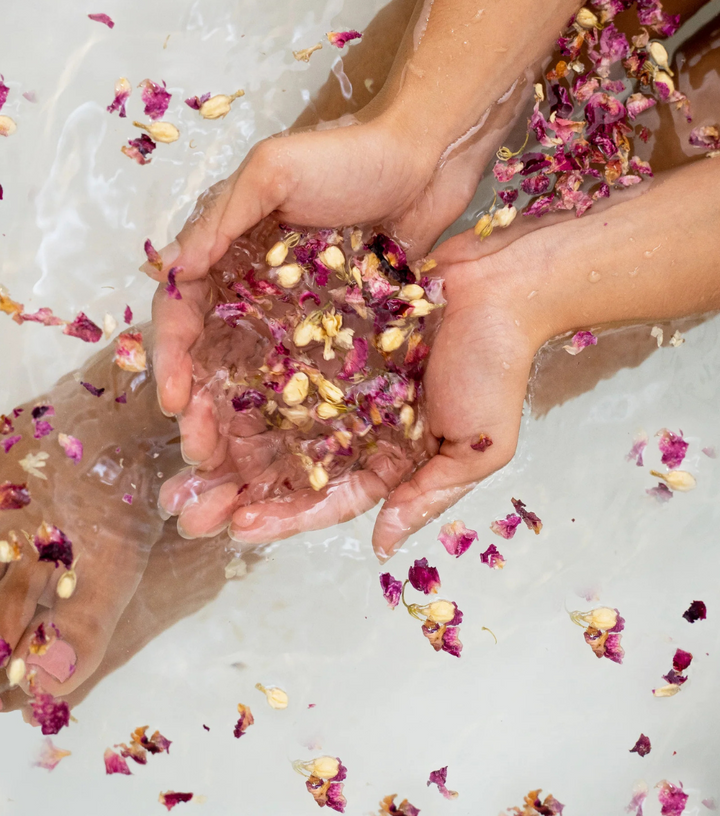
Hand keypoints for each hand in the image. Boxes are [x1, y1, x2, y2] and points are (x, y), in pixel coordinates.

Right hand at [150, 97, 528, 464]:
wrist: (424, 161)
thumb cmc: (348, 157)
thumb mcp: (274, 171)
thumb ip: (222, 217)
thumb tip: (171, 268)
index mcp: (225, 250)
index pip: (182, 311)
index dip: (171, 357)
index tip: (174, 401)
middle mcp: (249, 287)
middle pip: (208, 355)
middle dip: (197, 405)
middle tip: (198, 452)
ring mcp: (289, 311)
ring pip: (247, 375)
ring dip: (231, 420)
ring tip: (227, 465)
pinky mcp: (330, 327)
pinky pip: (297, 375)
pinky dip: (280, 411)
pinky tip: (279, 448)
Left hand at [166, 159, 715, 558]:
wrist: (503, 282)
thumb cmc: (497, 367)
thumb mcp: (478, 448)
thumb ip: (429, 496)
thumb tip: (382, 547)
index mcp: (390, 455)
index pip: (329, 498)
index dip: (284, 518)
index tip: (238, 530)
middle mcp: (355, 420)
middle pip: (288, 466)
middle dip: (236, 492)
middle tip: (184, 511)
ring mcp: (338, 376)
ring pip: (271, 418)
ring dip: (228, 443)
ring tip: (180, 463)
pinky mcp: (326, 332)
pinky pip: (276, 360)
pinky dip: (243, 380)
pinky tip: (204, 394)